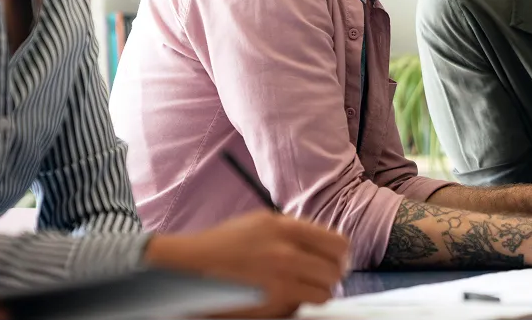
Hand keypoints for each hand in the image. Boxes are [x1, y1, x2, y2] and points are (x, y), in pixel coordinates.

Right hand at [145, 211, 349, 318]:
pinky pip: (301, 307)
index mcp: (286, 227)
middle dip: (330, 275)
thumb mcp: (262, 222)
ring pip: (324, 293)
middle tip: (320, 277)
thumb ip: (294, 230)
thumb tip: (324, 245)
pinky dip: (296, 304)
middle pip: (335, 271)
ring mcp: (280, 281)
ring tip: (300, 287)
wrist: (191, 266)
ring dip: (316, 292)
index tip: (336, 260)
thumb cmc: (224, 243)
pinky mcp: (271, 304)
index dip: (340, 255)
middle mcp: (286, 253)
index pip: (338, 244)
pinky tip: (280, 295)